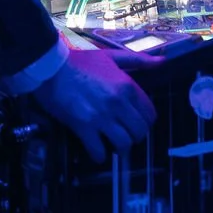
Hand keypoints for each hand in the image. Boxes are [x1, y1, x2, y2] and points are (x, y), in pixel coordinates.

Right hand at [31, 48, 155, 161]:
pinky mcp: (84, 126)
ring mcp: (101, 116)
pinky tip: (96, 151)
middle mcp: (118, 103)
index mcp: (127, 86)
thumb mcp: (111, 56)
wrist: (50, 67)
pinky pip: (99, 151)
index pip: (150, 114)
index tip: (136, 122)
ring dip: (120, 147)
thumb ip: (138, 60)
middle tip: (124, 134)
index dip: (145, 121)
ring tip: (112, 144)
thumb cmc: (80, 61)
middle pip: (140, 132)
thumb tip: (162, 62)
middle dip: (134, 136)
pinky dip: (99, 155)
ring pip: (124, 144)